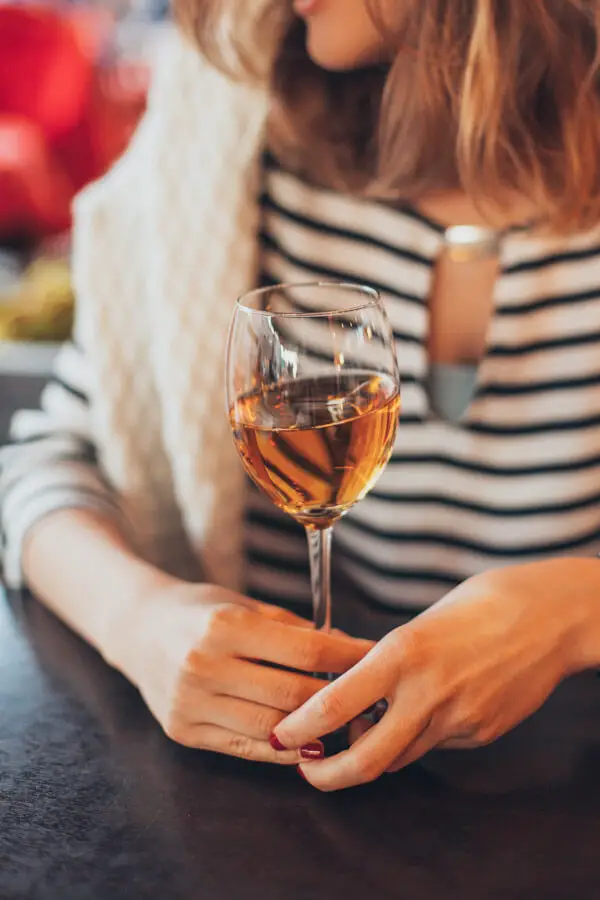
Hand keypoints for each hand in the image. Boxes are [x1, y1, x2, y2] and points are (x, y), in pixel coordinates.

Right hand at [115, 578, 372, 764]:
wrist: (136, 629)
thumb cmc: (200, 611)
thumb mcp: (243, 605)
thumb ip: (292, 629)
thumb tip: (348, 647)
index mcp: (224, 625)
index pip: (305, 648)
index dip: (348, 656)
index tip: (375, 657)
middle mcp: (203, 665)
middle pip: (293, 694)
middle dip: (338, 698)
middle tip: (369, 698)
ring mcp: (190, 702)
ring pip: (272, 728)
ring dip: (314, 730)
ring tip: (344, 724)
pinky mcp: (183, 731)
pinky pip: (244, 748)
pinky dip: (281, 749)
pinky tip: (306, 743)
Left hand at [271, 559, 596, 789]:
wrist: (548, 616)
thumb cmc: (477, 606)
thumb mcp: (419, 625)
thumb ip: (385, 663)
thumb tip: (350, 692)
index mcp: (402, 653)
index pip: (334, 705)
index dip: (300, 729)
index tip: (281, 736)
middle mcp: (427, 692)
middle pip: (365, 759)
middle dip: (327, 775)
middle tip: (308, 770)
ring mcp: (458, 718)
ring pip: (399, 756)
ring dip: (374, 751)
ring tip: (366, 725)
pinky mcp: (481, 733)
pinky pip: (435, 745)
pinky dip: (419, 736)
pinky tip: (431, 705)